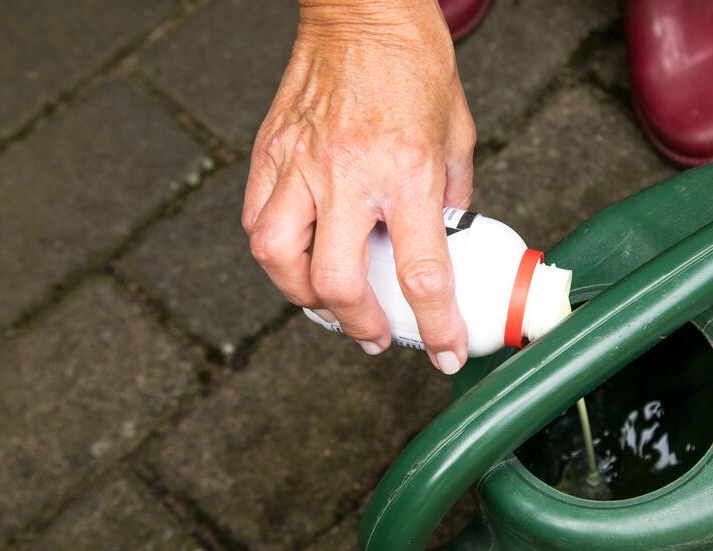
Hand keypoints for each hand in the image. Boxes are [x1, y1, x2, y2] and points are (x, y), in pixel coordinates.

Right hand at [243, 0, 475, 373]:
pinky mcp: (270, 150)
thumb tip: (445, 242)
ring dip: (303, 297)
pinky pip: (256, 219)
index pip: (421, 272)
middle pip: (338, 282)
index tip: (445, 354)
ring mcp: (301, 163)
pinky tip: (296, 257)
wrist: (362, 8)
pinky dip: (273, 252)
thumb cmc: (414, 63)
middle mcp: (349, 174)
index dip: (436, 326)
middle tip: (375, 335)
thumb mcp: (457, 134)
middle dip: (359, 326)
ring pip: (279, 258)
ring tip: (327, 303)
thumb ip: (451, 195)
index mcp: (406, 171)